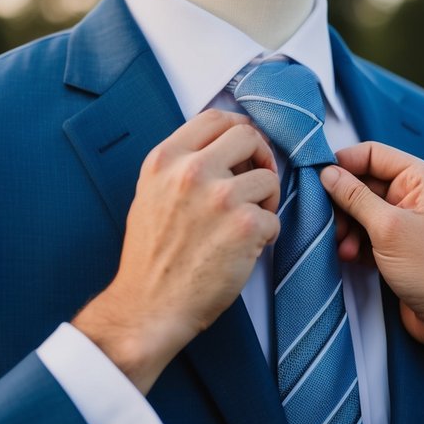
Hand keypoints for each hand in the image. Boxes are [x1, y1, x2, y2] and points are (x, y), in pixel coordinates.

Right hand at [74, 110, 279, 393]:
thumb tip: (224, 150)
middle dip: (261, 157)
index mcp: (165, 159)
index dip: (238, 129)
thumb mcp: (150, 194)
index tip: (246, 148)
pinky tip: (246, 250)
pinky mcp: (245, 226)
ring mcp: (220, 197)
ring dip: (266, 201)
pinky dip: (267, 235)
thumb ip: (181, 167)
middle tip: (259, 181)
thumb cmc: (151, 257)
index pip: (215, 117)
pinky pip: (274, 219)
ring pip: (268, 179)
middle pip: (248, 136)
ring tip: (249, 225)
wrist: (149, 306)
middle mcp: (192, 171)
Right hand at [320, 142, 423, 391]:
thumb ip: (355, 197)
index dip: (344, 163)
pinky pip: (366, 231)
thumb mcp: (387, 228)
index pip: (373, 153)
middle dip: (343, 203)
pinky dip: (355, 242)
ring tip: (343, 246)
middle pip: (364, 182)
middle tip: (329, 222)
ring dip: (346, 226)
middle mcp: (415, 193)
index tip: (317, 178)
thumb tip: (327, 173)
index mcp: (421, 177)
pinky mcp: (397, 243)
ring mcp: (406, 218)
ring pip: (361, 209)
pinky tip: (352, 257)